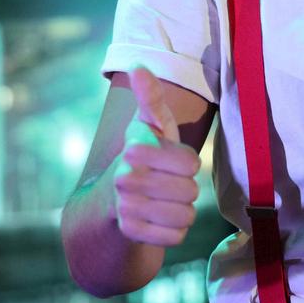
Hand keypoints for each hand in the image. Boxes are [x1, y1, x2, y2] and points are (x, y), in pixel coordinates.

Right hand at [112, 67, 201, 245]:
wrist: (113, 200)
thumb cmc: (145, 155)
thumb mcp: (151, 125)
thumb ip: (150, 97)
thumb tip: (138, 65)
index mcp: (135, 148)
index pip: (190, 163)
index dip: (188, 163)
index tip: (173, 160)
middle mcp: (125, 177)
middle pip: (190, 191)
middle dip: (186, 190)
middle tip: (170, 184)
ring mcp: (125, 207)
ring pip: (185, 216)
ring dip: (182, 211)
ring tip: (166, 202)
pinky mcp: (129, 232)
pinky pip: (175, 237)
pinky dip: (173, 231)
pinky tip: (159, 221)